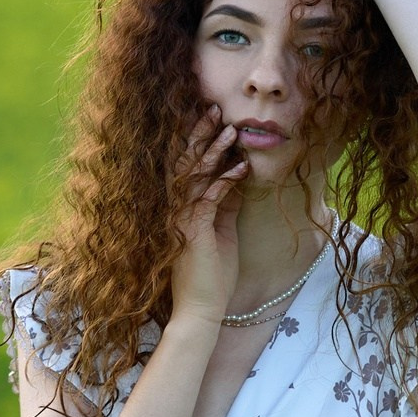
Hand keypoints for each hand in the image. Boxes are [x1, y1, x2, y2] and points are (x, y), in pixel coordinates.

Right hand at [170, 106, 246, 323]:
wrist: (202, 308)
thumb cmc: (213, 274)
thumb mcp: (223, 231)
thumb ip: (225, 204)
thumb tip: (236, 178)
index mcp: (181, 208)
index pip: (187, 167)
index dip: (198, 141)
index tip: (213, 119)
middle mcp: (175, 208)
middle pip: (185, 162)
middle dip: (200, 134)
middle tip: (214, 108)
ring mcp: (181, 218)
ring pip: (194, 175)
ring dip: (214, 151)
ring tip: (231, 130)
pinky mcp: (191, 230)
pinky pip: (208, 198)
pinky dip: (225, 181)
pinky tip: (241, 168)